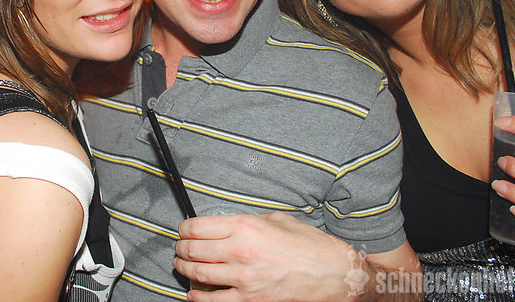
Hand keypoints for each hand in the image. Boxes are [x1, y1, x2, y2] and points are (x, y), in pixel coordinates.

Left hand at [174, 211, 359, 301]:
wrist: (335, 274)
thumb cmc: (310, 246)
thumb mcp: (277, 220)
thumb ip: (249, 222)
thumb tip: (228, 226)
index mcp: (245, 226)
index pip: (197, 227)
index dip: (184, 228)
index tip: (183, 230)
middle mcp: (240, 251)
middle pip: (193, 250)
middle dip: (181, 248)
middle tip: (180, 248)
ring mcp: (244, 278)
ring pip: (199, 274)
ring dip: (185, 269)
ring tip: (182, 266)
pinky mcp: (251, 300)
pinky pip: (214, 300)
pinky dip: (198, 297)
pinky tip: (194, 293)